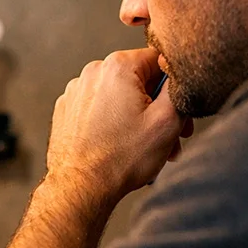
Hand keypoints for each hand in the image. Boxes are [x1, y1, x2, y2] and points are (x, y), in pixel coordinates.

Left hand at [47, 49, 190, 202]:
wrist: (80, 187)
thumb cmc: (121, 158)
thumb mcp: (167, 121)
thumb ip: (179, 88)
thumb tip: (180, 75)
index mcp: (117, 67)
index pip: (159, 60)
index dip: (174, 86)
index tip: (179, 111)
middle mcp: (92, 73)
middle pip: (139, 80)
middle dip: (157, 107)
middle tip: (169, 136)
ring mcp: (76, 92)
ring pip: (120, 97)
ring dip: (137, 118)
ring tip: (145, 147)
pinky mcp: (67, 111)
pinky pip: (99, 109)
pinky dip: (113, 123)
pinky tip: (121, 146)